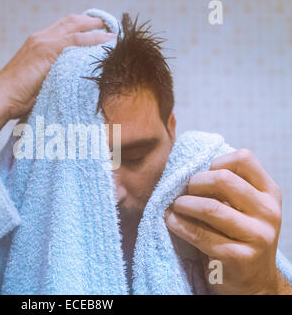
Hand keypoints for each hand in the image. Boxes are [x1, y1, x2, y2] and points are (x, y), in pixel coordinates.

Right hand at [0, 14, 115, 118]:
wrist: (0, 98)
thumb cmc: (17, 96)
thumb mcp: (38, 80)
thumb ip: (53, 73)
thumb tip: (71, 80)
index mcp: (37, 43)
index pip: (63, 27)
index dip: (81, 26)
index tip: (96, 29)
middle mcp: (40, 38)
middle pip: (70, 21)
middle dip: (92, 21)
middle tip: (109, 25)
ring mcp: (43, 43)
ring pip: (75, 27)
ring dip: (96, 27)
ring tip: (113, 31)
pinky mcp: (46, 52)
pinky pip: (75, 41)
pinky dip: (93, 39)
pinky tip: (107, 41)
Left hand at [164, 149, 291, 293]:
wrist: (253, 282)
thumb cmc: (238, 236)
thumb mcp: (244, 208)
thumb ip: (227, 188)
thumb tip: (186, 170)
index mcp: (269, 193)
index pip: (244, 159)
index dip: (216, 162)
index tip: (203, 175)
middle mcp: (268, 212)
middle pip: (223, 179)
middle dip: (195, 183)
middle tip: (184, 193)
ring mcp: (257, 236)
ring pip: (210, 207)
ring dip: (184, 204)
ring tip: (176, 207)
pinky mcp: (239, 257)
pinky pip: (200, 235)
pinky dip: (179, 225)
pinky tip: (171, 221)